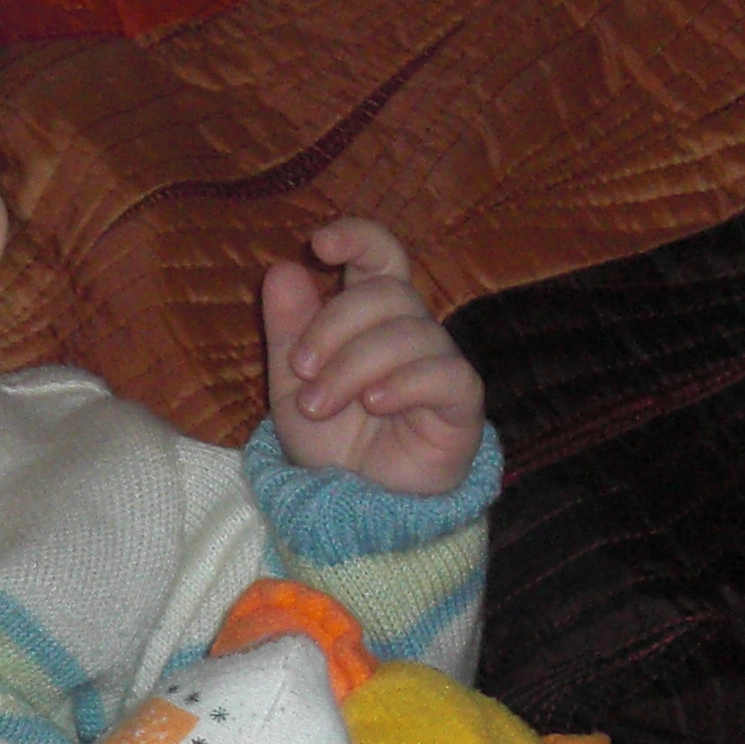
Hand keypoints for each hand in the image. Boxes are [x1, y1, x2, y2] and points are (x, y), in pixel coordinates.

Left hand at [261, 218, 485, 494]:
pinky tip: (375, 405)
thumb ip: (287, 329)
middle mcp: (411, 331)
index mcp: (371, 317)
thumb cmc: (330, 443)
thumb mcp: (291, 386)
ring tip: (320, 406)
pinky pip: (445, 373)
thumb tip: (282, 268)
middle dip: (334, 326)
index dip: (359, 238)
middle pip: (388, 291)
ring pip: (409, 332)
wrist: (355, 505)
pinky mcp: (462, 402)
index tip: (320, 243)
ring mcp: (441, 363)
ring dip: (353, 366)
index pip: (382, 255)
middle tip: (301, 370)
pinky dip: (403, 383)